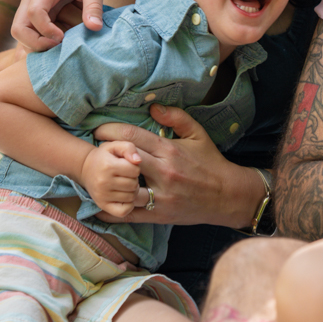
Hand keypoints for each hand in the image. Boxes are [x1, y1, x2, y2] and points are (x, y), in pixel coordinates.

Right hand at [11, 0, 104, 51]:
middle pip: (18, 29)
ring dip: (36, 44)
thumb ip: (94, 5)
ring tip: (59, 45)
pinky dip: (37, 41)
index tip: (63, 37)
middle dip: (35, 44)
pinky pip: (27, 31)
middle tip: (58, 46)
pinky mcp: (33, 11)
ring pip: (20, 33)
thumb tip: (94, 28)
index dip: (46, 30)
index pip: (35, 13)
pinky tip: (55, 44)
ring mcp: (29, 5)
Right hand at [80, 140, 142, 217]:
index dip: (135, 167)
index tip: (128, 165)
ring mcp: (102, 195)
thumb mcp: (115, 145)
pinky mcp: (102, 206)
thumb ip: (129, 148)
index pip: (135, 170)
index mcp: (108, 166)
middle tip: (125, 175)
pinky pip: (124, 211)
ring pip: (131, 197)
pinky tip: (124, 196)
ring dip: (131, 191)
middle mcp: (104, 182)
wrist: (85, 168)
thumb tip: (138, 160)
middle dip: (133, 179)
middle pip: (134, 184)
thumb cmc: (104, 156)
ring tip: (124, 184)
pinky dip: (128, 205)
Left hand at [91, 104, 252, 226]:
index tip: (98, 130)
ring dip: (108, 182)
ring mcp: (161, 195)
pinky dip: (111, 211)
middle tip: (95, 151)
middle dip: (105, 153)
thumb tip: (153, 106)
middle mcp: (163, 172)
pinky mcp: (160, 214)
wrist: (227, 195)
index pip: (132, 136)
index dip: (110, 131)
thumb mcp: (197, 134)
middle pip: (123, 159)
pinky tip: (100, 204)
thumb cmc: (210, 162)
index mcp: (170, 150)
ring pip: (124, 188)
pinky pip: (130, 213)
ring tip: (98, 175)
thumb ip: (176, 117)